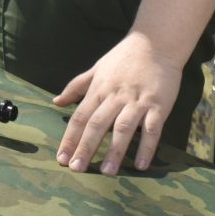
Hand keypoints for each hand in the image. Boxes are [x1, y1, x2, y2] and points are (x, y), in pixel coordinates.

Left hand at [52, 31, 184, 175]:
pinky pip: (152, 129)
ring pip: (123, 128)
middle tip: (77, 169)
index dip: (70, 138)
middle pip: (97, 124)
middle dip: (86, 147)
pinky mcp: (158, 105)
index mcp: (99, 90)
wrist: (156, 43)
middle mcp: (115, 97)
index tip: (61, 158)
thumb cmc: (124, 57)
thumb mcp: (96, 68)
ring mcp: (137, 101)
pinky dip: (146, 147)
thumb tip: (56, 101)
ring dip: (114, 150)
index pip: (79, 117)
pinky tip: (140, 165)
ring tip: (107, 172)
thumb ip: (76, 86)